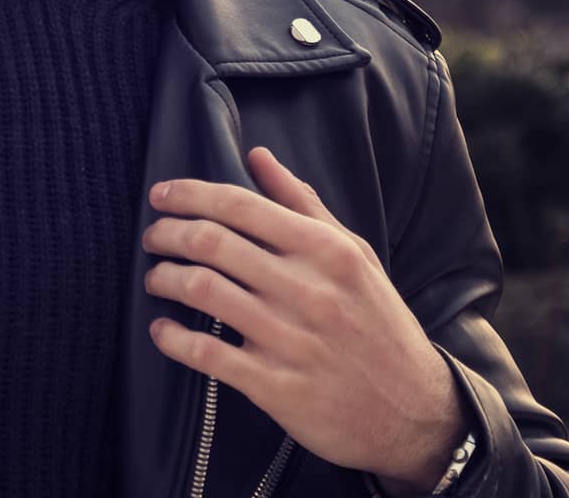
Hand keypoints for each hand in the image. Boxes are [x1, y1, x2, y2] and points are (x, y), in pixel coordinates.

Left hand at [143, 146, 466, 491]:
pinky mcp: (276, 386)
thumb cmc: (378, 323)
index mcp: (326, 251)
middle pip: (212, 243)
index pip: (240, 205)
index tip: (160, 194)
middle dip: (167, 233)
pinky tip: (162, 330)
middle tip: (152, 236)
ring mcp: (290, 339)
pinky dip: (172, 338)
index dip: (189, 194)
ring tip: (154, 277)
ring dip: (163, 278)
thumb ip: (302, 204)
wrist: (417, 413)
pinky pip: (207, 354)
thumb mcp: (355, 255)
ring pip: (202, 290)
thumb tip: (257, 155)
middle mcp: (308, 290)